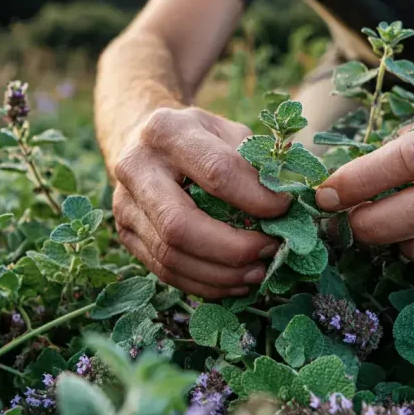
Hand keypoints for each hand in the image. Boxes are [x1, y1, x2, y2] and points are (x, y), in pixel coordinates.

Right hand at [112, 107, 290, 298]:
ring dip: (221, 273)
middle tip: (269, 251)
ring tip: (258, 271)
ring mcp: (124, 205)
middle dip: (232, 248)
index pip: (215, 172)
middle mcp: (136, 168)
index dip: (255, 197)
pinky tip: (234, 281)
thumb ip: (255, 162)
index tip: (284, 209)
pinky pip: (164, 271)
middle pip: (180, 224)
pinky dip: (204, 283)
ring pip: (171, 255)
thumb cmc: (198, 136)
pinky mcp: (125, 234)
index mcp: (166, 131)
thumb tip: (288, 201)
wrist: (142, 139)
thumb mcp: (227, 131)